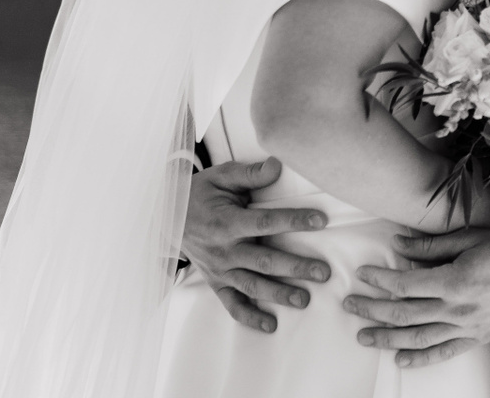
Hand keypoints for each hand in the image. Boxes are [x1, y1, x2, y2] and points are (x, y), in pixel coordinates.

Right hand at [181, 158, 331, 332]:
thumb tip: (277, 166)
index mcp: (228, 222)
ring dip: (278, 294)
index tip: (320, 221)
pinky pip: (232, 303)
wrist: (167, 218)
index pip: (266, 222)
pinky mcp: (216, 282)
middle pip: (264, 261)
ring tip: (304, 300)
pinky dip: (249, 316)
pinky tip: (270, 324)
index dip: (294, 221)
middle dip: (295, 268)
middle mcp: (224, 250)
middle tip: (323, 273)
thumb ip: (250, 174)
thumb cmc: (200, 194)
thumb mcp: (222, 177)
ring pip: (252, 285)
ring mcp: (219, 269)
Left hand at [345, 229, 489, 366]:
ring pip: (418, 338)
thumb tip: (399, 246)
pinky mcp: (477, 338)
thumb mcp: (472, 238)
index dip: (380, 280)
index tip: (362, 274)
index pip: (405, 284)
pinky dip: (420, 359)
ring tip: (364, 336)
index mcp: (455, 281)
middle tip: (350, 305)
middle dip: (373, 310)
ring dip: (388, 338)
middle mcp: (457, 309)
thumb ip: (432, 246)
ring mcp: (467, 327)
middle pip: (405, 314)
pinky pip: (444, 352)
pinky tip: (400, 359)